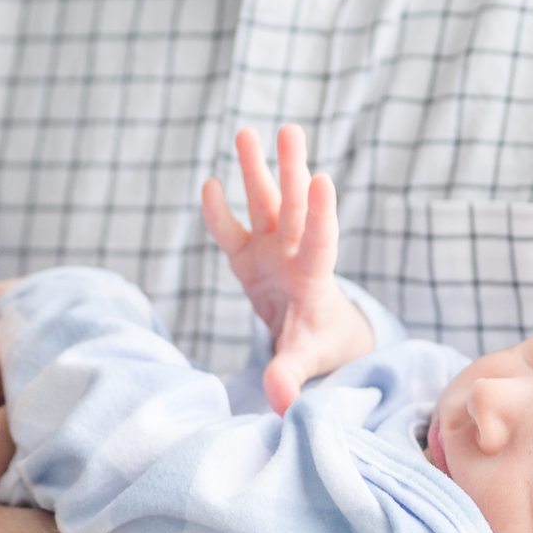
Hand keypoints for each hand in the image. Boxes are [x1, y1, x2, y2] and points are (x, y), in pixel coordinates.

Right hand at [200, 125, 375, 412]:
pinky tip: (209, 184)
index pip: (321, 243)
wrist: (321, 339)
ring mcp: (272, 253)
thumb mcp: (309, 362)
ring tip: (246, 130)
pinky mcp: (249, 260)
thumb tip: (278, 402)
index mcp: (314, 282)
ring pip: (266, 205)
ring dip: (258, 170)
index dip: (321, 213)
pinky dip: (218, 212)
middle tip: (290, 131)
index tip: (323, 178)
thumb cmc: (323, 347)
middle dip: (291, 172)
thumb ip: (292, 375)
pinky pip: (231, 232)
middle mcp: (294, 257)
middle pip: (294, 209)